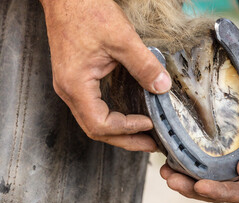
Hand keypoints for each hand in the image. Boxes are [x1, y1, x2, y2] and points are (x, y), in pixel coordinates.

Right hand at [40, 0, 170, 150]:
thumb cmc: (86, 11)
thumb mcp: (121, 39)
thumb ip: (144, 66)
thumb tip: (162, 88)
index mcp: (75, 85)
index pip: (100, 124)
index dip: (127, 129)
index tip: (149, 124)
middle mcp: (69, 91)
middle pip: (96, 129)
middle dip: (126, 139)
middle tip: (150, 145)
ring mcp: (71, 86)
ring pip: (94, 121)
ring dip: (120, 132)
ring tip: (142, 136)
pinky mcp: (76, 80)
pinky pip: (93, 108)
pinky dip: (113, 118)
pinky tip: (128, 116)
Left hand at [160, 88, 238, 202]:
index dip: (220, 192)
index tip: (199, 186)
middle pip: (221, 188)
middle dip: (194, 188)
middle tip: (172, 180)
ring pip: (212, 174)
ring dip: (189, 176)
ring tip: (167, 172)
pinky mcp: (231, 146)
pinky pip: (211, 156)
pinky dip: (194, 158)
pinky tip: (178, 155)